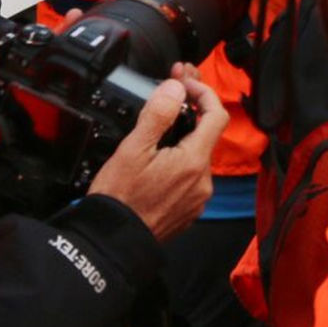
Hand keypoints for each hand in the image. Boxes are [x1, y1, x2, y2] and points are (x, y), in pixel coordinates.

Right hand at [88, 66, 224, 241]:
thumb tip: (176, 88)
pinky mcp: (188, 209)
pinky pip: (190, 177)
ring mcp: (198, 198)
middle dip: (190, 111)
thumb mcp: (133, 149)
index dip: (203, 93)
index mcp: (194, 162)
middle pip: (206, 135)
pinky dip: (179, 161)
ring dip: (183, 137)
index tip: (184, 84)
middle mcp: (203, 181)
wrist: (111, 242)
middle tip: (170, 94)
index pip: (217, 115)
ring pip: (197, 156)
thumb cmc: (119, 199)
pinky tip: (159, 157)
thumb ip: (158, 114)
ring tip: (160, 124)